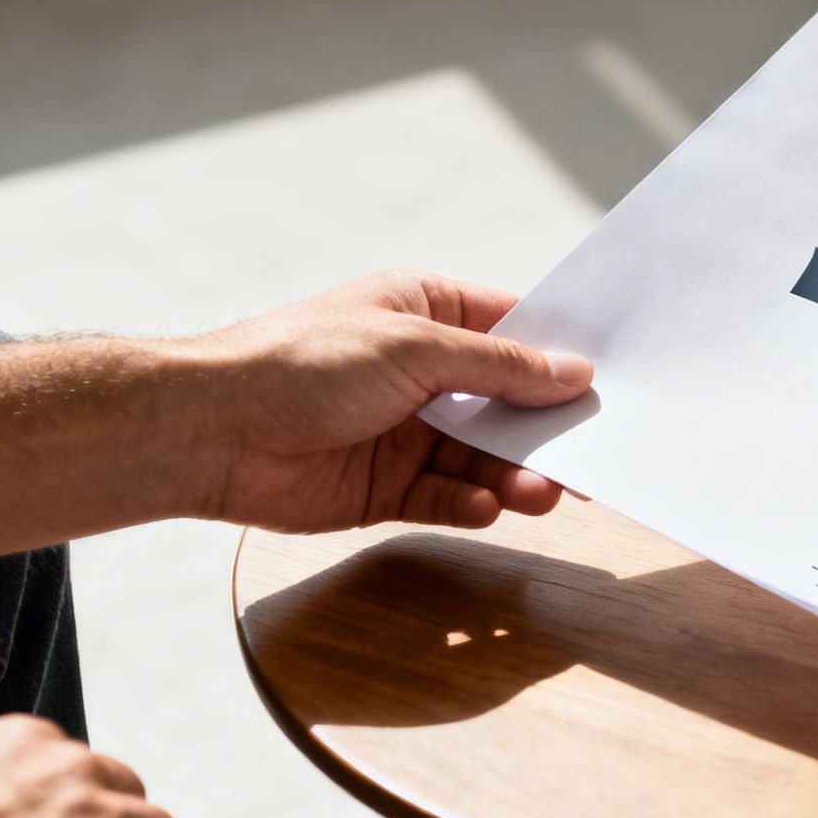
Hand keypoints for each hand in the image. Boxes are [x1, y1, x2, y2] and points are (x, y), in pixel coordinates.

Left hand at [192, 270, 593, 532]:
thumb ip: (498, 365)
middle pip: (506, 401)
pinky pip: (445, 498)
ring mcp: (404, 432)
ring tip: (546, 492)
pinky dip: (471, 503)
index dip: (559, 352)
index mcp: (424, 312)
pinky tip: (487, 505)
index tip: (611, 378)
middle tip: (594, 455)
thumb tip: (573, 371)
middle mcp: (419, 371)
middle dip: (546, 428)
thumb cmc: (300, 363)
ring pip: (483, 456)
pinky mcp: (385, 488)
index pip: (511, 328)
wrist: (207, 432)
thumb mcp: (415, 347)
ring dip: (516, 473)